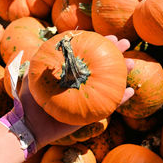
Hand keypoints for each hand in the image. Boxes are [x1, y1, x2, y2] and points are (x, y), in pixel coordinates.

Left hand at [20, 35, 133, 149]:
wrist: (29, 126)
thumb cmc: (29, 101)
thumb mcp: (33, 76)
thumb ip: (41, 61)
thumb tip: (54, 45)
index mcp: (72, 73)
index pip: (89, 55)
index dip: (101, 44)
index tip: (111, 36)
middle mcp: (83, 83)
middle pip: (104, 65)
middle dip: (117, 52)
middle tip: (126, 43)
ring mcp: (89, 97)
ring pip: (112, 83)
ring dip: (124, 72)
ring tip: (133, 63)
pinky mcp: (92, 113)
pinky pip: (111, 105)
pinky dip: (122, 99)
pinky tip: (131, 91)